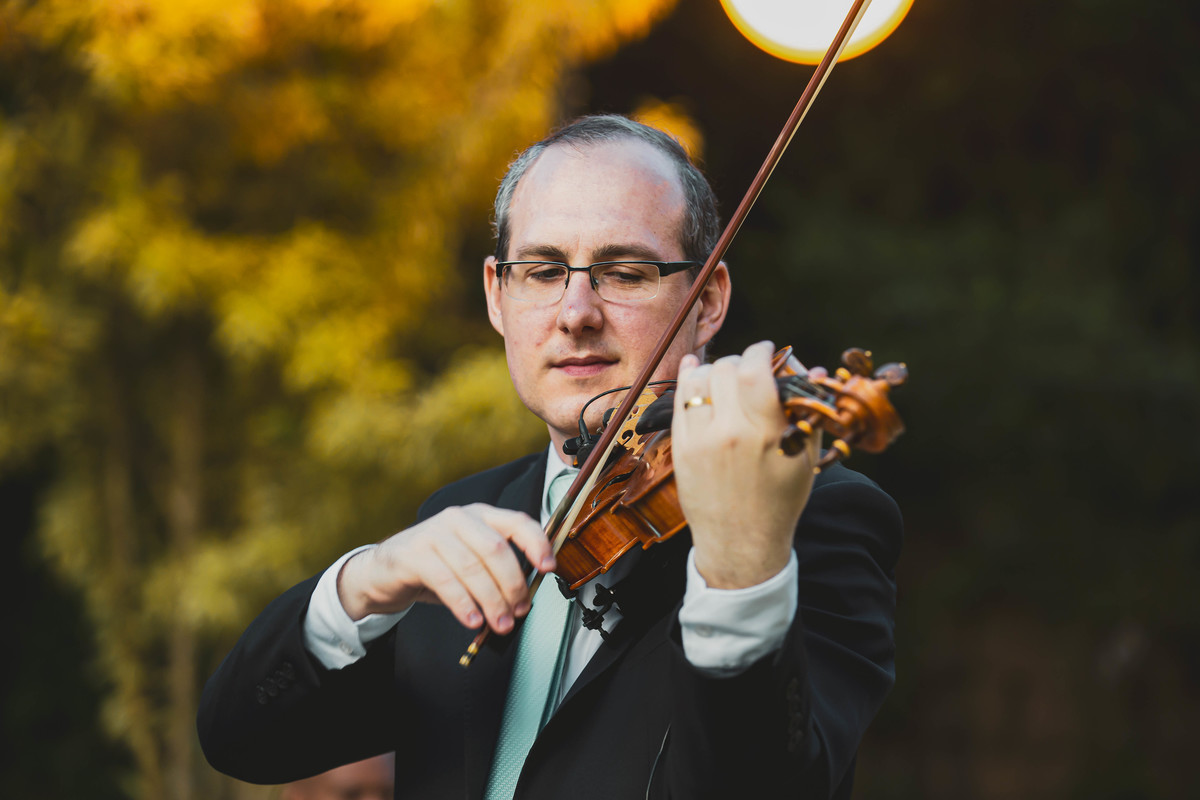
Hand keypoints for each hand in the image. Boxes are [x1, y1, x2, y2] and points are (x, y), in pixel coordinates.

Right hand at [336, 504, 554, 633]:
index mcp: (481, 515)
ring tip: (500, 625)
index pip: (517, 521)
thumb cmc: (436, 568)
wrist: (383, 572)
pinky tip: (472, 621)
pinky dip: (463, 604)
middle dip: (513, 584)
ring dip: (491, 600)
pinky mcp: (413, 553)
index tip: (549, 568)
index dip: (537, 543)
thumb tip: (526, 597)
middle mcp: (460, 518)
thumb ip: (497, 570)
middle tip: (520, 611)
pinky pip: (446, 580)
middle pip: (497, 549)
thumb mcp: (470, 561)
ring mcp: (434, 532)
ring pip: (473, 567)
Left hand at [672, 340, 819, 588]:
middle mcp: (730, 433)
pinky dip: (688, 379)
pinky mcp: (681, 448)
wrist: (741, 542)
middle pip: (726, 370)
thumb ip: (805, 409)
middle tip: (747, 368)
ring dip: (713, 369)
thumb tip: (810, 367)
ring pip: (698, 380)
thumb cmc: (779, 501)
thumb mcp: (804, 458)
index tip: (766, 351)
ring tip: (724, 376)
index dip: (760, 352)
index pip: (755, 372)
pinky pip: (679, 400)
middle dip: (739, 361)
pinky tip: (695, 371)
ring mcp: (700, 440)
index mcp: (766, 435)